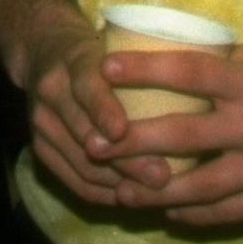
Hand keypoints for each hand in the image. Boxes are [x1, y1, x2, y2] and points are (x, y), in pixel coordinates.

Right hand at [12, 15, 145, 208]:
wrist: (45, 53)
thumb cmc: (100, 50)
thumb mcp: (118, 46)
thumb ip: (148, 67)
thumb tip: (202, 98)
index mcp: (74, 60)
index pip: (86, 86)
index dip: (103, 110)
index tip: (124, 131)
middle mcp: (51, 91)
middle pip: (85, 134)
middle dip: (125, 159)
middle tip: (162, 175)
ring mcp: (41, 123)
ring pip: (81, 164)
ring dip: (119, 182)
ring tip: (156, 193)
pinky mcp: (40, 148)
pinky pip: (73, 181)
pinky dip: (104, 193)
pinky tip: (132, 197)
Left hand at [99, 41, 242, 227]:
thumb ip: (235, 61)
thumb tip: (190, 56)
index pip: (187, 72)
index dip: (143, 71)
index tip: (104, 68)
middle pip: (179, 138)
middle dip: (130, 143)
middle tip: (93, 144)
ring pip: (198, 189)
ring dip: (154, 192)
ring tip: (120, 192)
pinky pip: (228, 215)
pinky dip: (195, 216)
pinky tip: (170, 213)